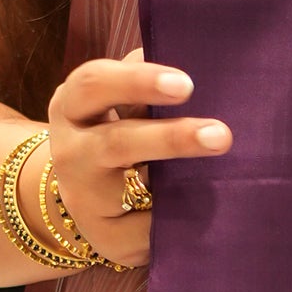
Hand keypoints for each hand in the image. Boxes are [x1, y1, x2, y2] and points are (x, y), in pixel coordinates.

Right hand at [42, 48, 230, 270]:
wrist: (85, 196)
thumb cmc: (118, 129)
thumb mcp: (121, 100)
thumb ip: (147, 78)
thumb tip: (199, 53)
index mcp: (73, 105)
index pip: (93, 84)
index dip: (137, 82)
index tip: (186, 84)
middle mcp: (70, 151)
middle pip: (114, 143)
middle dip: (170, 139)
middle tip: (221, 134)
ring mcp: (83, 199)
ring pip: (125, 190)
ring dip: (178, 187)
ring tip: (219, 168)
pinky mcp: (104, 238)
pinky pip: (145, 232)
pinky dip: (178, 221)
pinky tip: (211, 213)